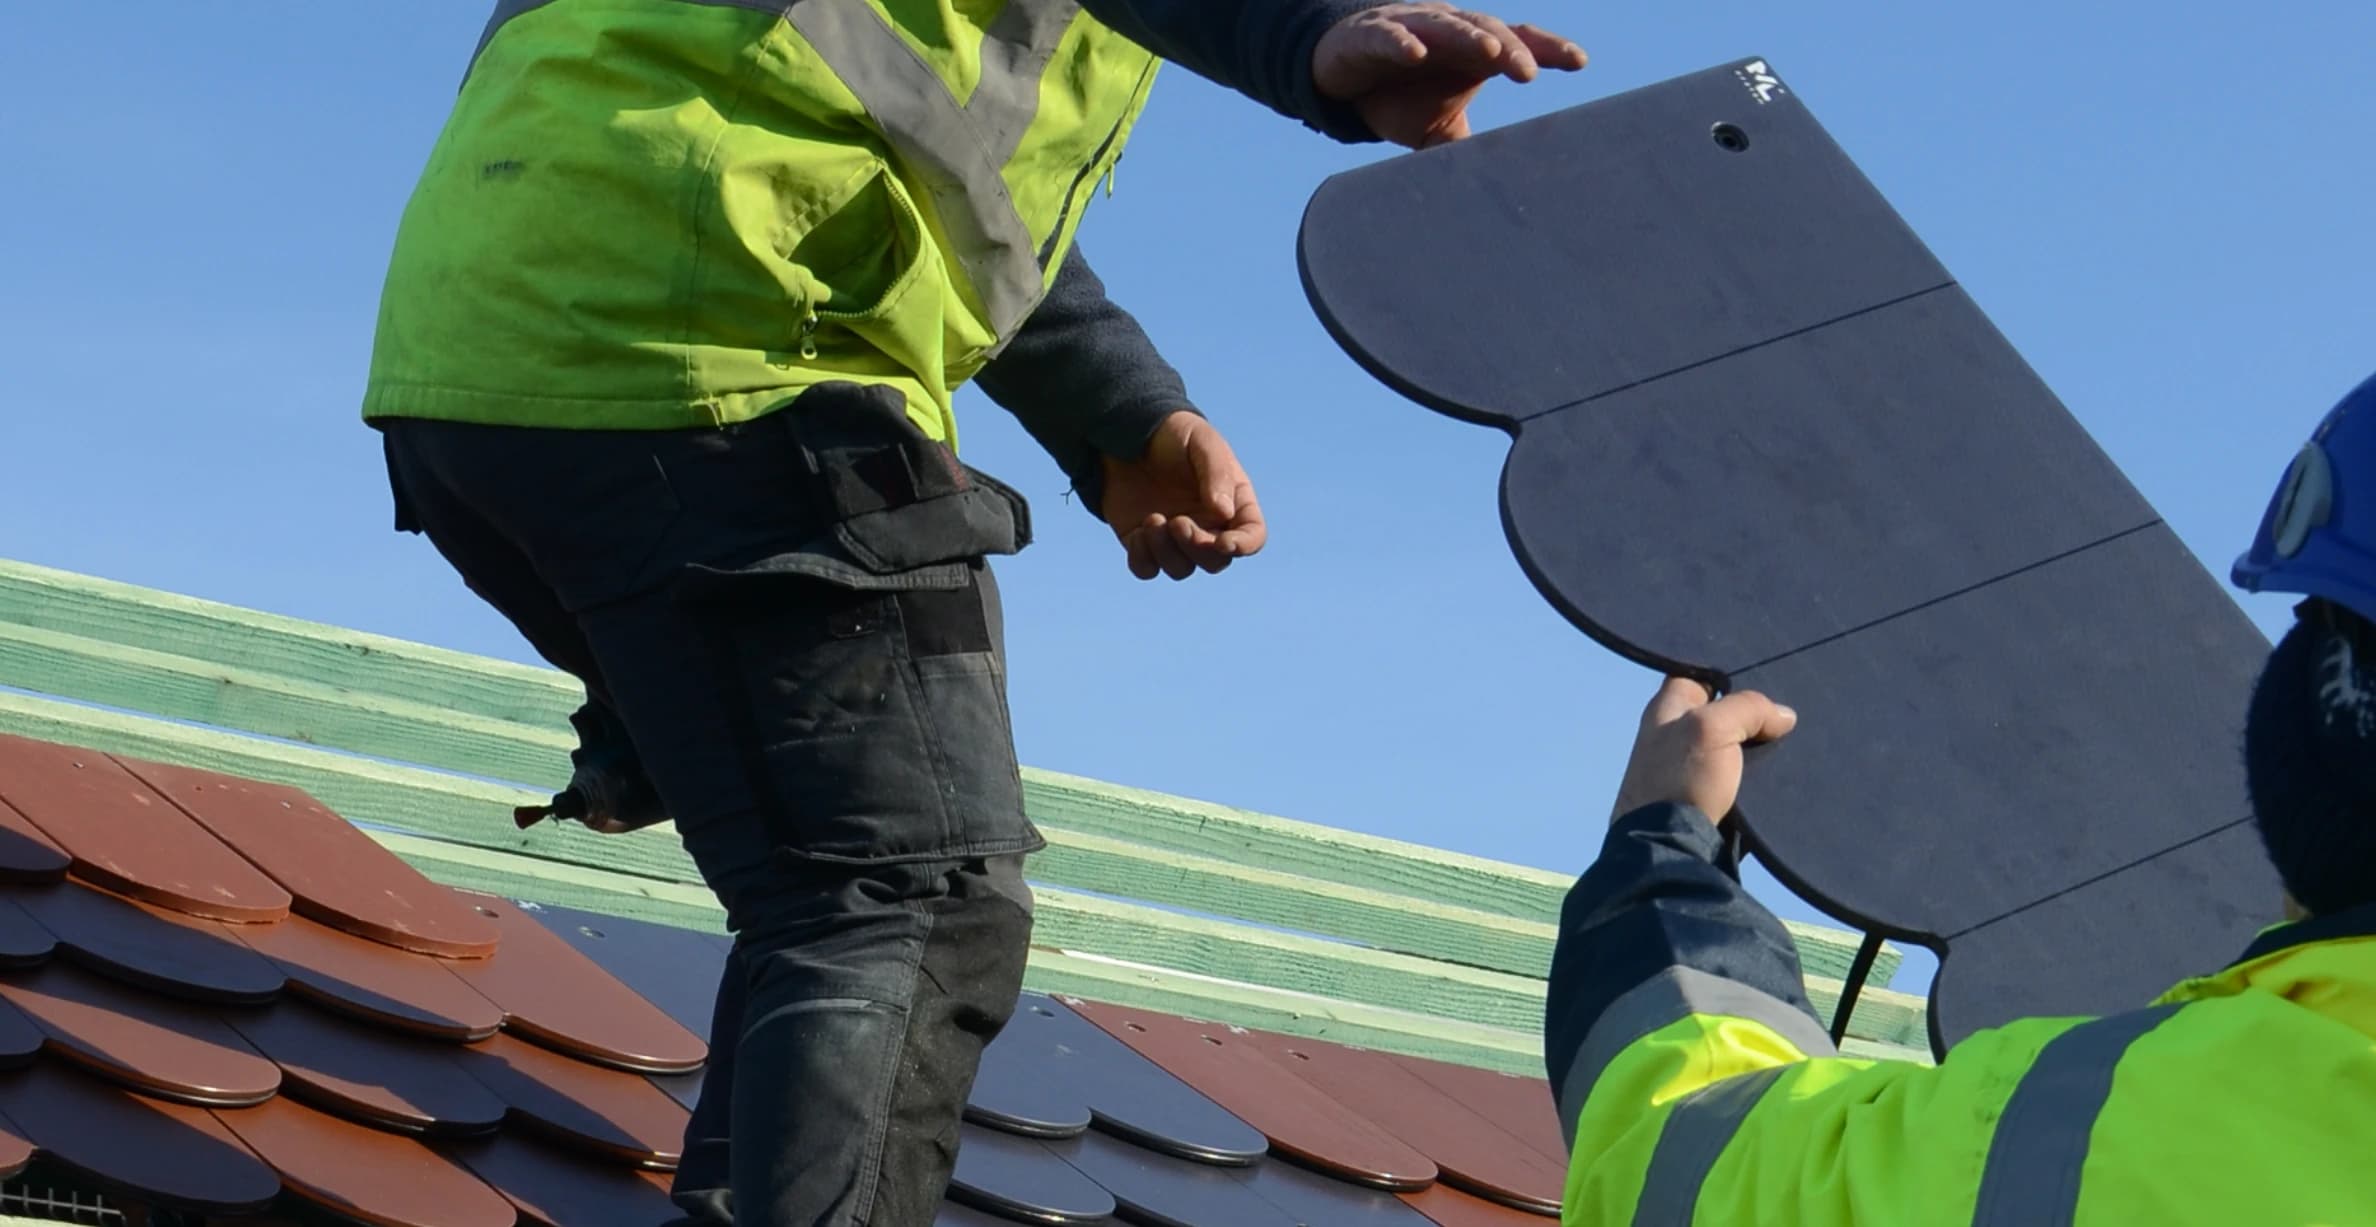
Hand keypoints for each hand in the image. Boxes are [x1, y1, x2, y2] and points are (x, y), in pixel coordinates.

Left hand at [1100, 411, 1266, 580]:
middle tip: (1177, 521)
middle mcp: (1208, 526)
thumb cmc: (1176, 435)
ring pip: (1181, 569)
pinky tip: (1138, 533)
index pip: (1252, 536)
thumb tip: (1224, 513)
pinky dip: (1143, 559)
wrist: (1130, 434)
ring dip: (1167, 552)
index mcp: (1233, 503)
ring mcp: (1175, 538)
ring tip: (1152, 519)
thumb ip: (1217, 474)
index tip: (1223, 543)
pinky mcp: (1143, 542)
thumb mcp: (1202, 443)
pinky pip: (1147, 569)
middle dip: (1197, 548)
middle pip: (1216, 561)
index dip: (1243, 546)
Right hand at [1312, 3, 1586, 147]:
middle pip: (1488, 33)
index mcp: (1474, 52)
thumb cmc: (1401, 96)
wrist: (1343, 73)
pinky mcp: (1373, 33)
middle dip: (1510, 49)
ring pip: (1446, 26)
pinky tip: (1415, 53)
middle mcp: (1451, 32)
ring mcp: (1413, 27)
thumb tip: (1493, 197)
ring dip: (1469, 37)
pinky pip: (1389, 35)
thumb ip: (1465, 151)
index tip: (1579, 62)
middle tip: (1529, 71)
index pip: (1518, 43)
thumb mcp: (1438, 129)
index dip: (1548, 49)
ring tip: (1490, 51)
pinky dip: (1401, 42)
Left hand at [1609, 677, 1797, 824]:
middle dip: (1751, 712)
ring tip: (1793, 741)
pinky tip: (1781, 774)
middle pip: (1721, 711)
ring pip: (1734, 745)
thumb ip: (1747, 708)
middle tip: (1786, 711)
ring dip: (1758, 747)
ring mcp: (1689, 770)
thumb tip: (1783, 716)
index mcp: (1666, 709)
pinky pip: (1738, 777)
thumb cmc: (1680, 781)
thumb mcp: (1712, 728)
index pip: (1698, 674)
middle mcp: (1674, 735)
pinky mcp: (1707, 800)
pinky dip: (1757, 776)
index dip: (1728, 671)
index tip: (1764, 673)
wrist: (1670, 850)